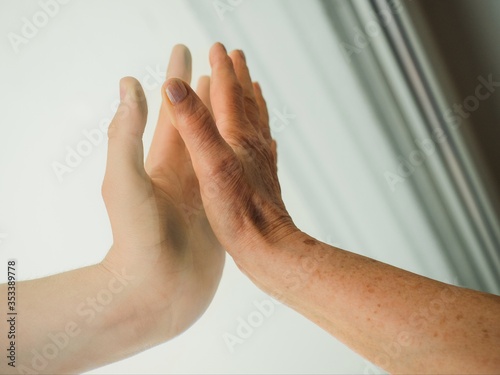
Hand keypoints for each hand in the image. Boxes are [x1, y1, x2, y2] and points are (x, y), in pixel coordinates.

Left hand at [100, 45, 223, 341]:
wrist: (156, 294)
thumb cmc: (136, 241)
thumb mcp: (125, 182)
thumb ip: (126, 134)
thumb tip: (130, 85)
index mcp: (158, 164)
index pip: (170, 110)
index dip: (177, 78)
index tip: (186, 50)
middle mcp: (180, 175)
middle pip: (196, 124)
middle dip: (205, 92)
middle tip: (218, 65)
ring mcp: (202, 194)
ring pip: (218, 148)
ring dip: (226, 121)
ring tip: (239, 98)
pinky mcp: (220, 214)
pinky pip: (233, 176)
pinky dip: (242, 157)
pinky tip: (253, 148)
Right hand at [162, 43, 296, 273]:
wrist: (267, 247)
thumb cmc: (238, 211)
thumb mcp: (210, 164)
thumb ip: (194, 124)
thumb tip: (175, 85)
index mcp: (238, 137)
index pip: (229, 93)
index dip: (221, 69)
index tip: (217, 48)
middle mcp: (253, 144)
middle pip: (247, 102)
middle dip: (239, 77)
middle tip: (237, 57)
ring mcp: (260, 162)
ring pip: (257, 122)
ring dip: (252, 101)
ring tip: (253, 88)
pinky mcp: (263, 180)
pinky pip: (263, 146)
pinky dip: (261, 133)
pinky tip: (265, 137)